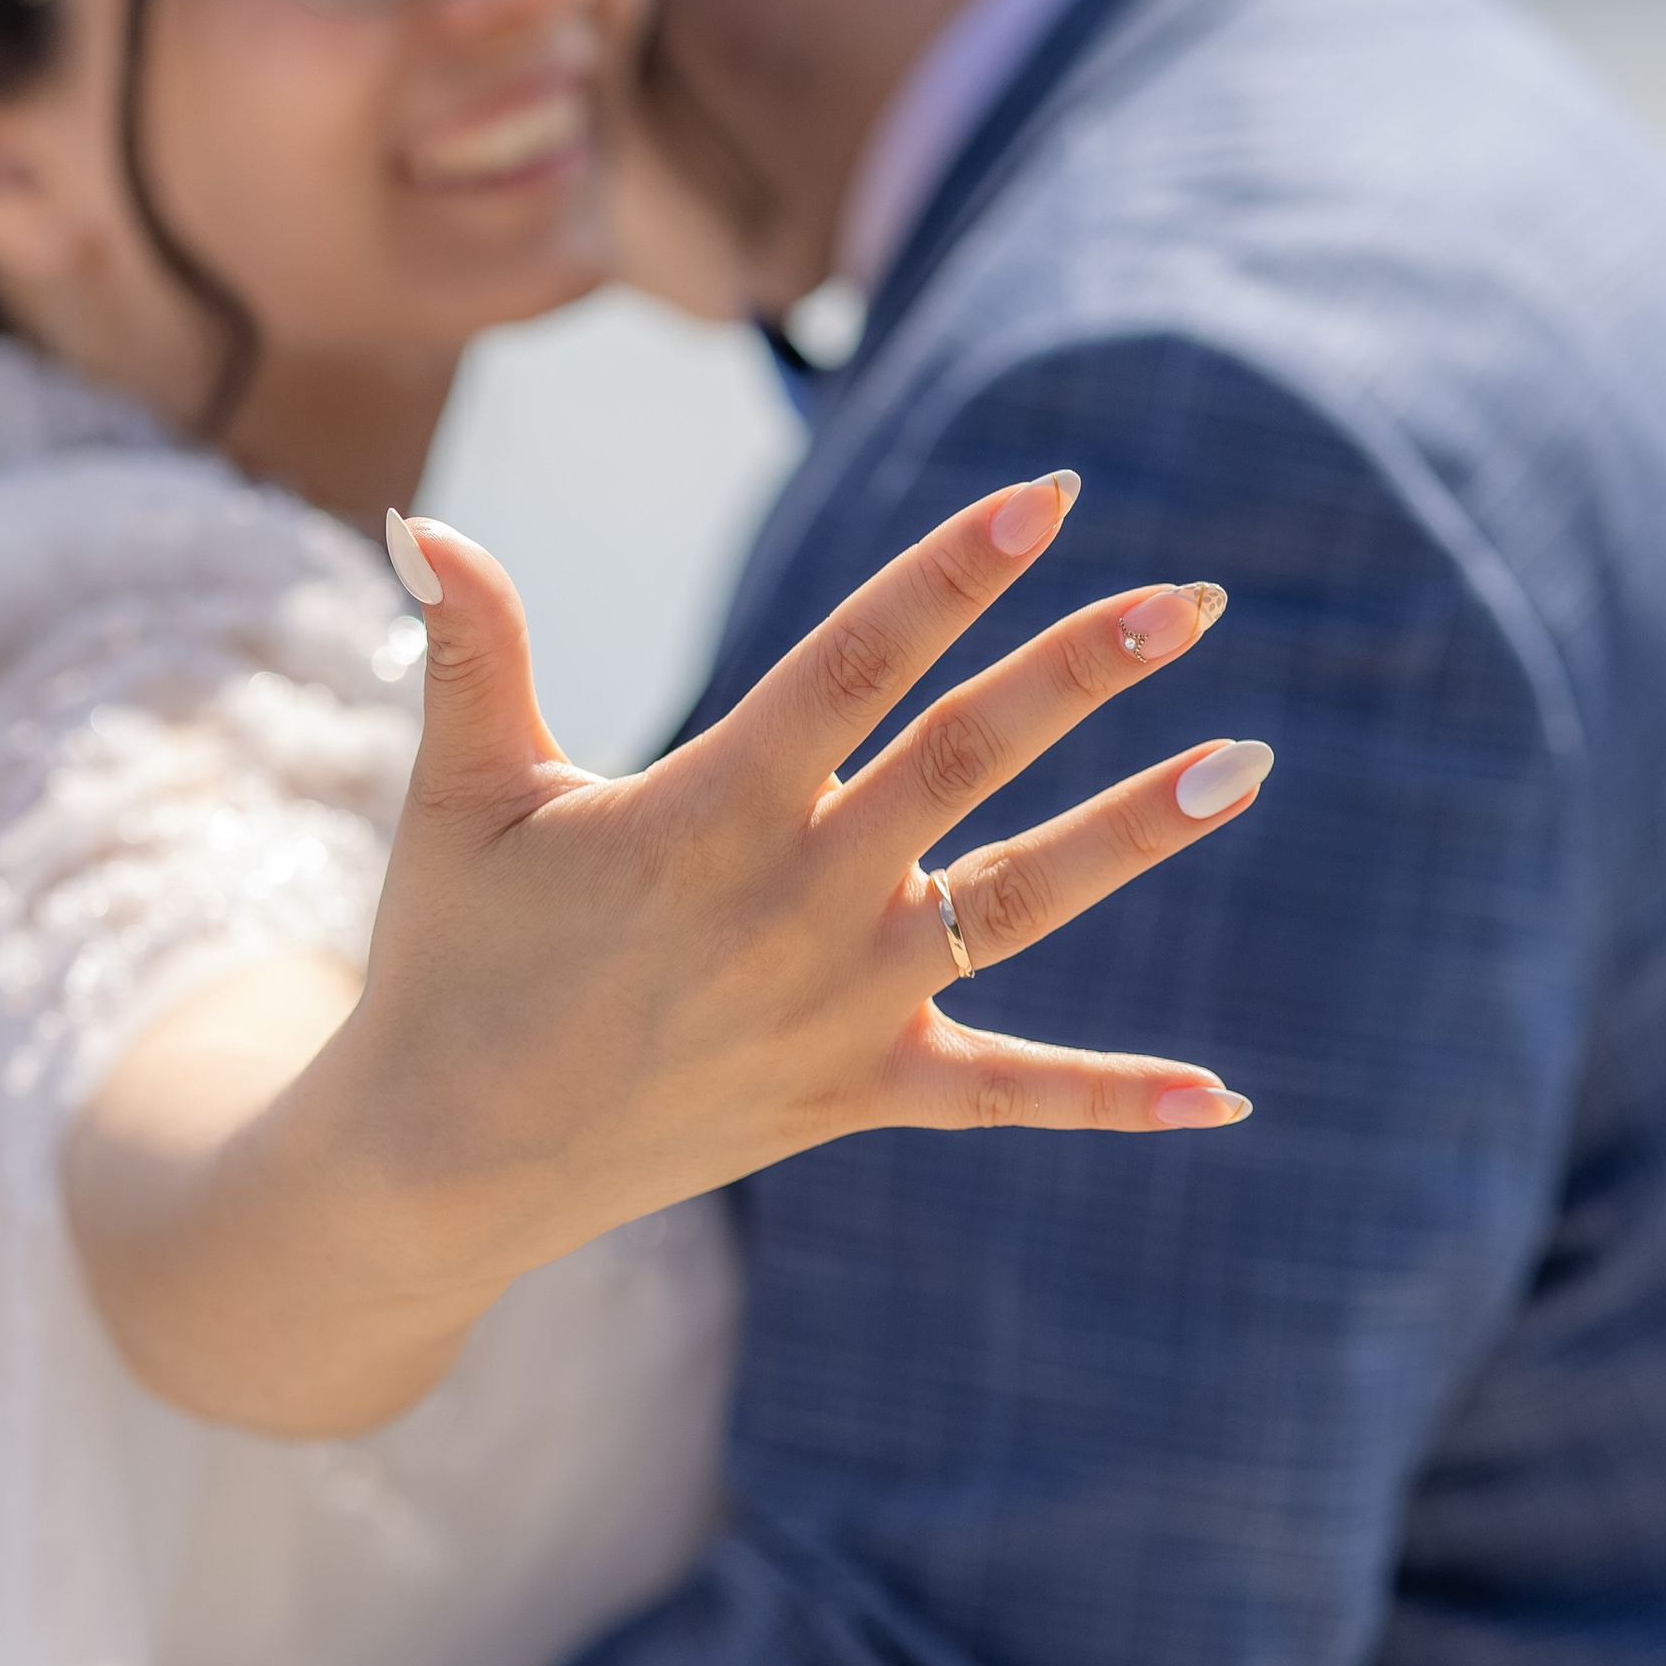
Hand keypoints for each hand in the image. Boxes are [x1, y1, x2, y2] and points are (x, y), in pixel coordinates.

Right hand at [70, 475, 1265, 1437]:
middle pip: (964, 760)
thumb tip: (422, 517)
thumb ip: (470, 648)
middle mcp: (792, 901)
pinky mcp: (853, 1091)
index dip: (954, 573)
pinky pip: (1002, 1092)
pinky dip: (1112, 1096)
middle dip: (1082, 671)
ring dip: (1132, 831)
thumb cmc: (448, 956)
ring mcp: (836, 1005)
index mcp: (706, 808)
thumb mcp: (457, 792)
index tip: (1051, 498)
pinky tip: (1226, 1091)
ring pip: (1014, 904)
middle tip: (1193, 599)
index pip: (857, 661)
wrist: (440, 1166)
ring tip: (1244, 764)